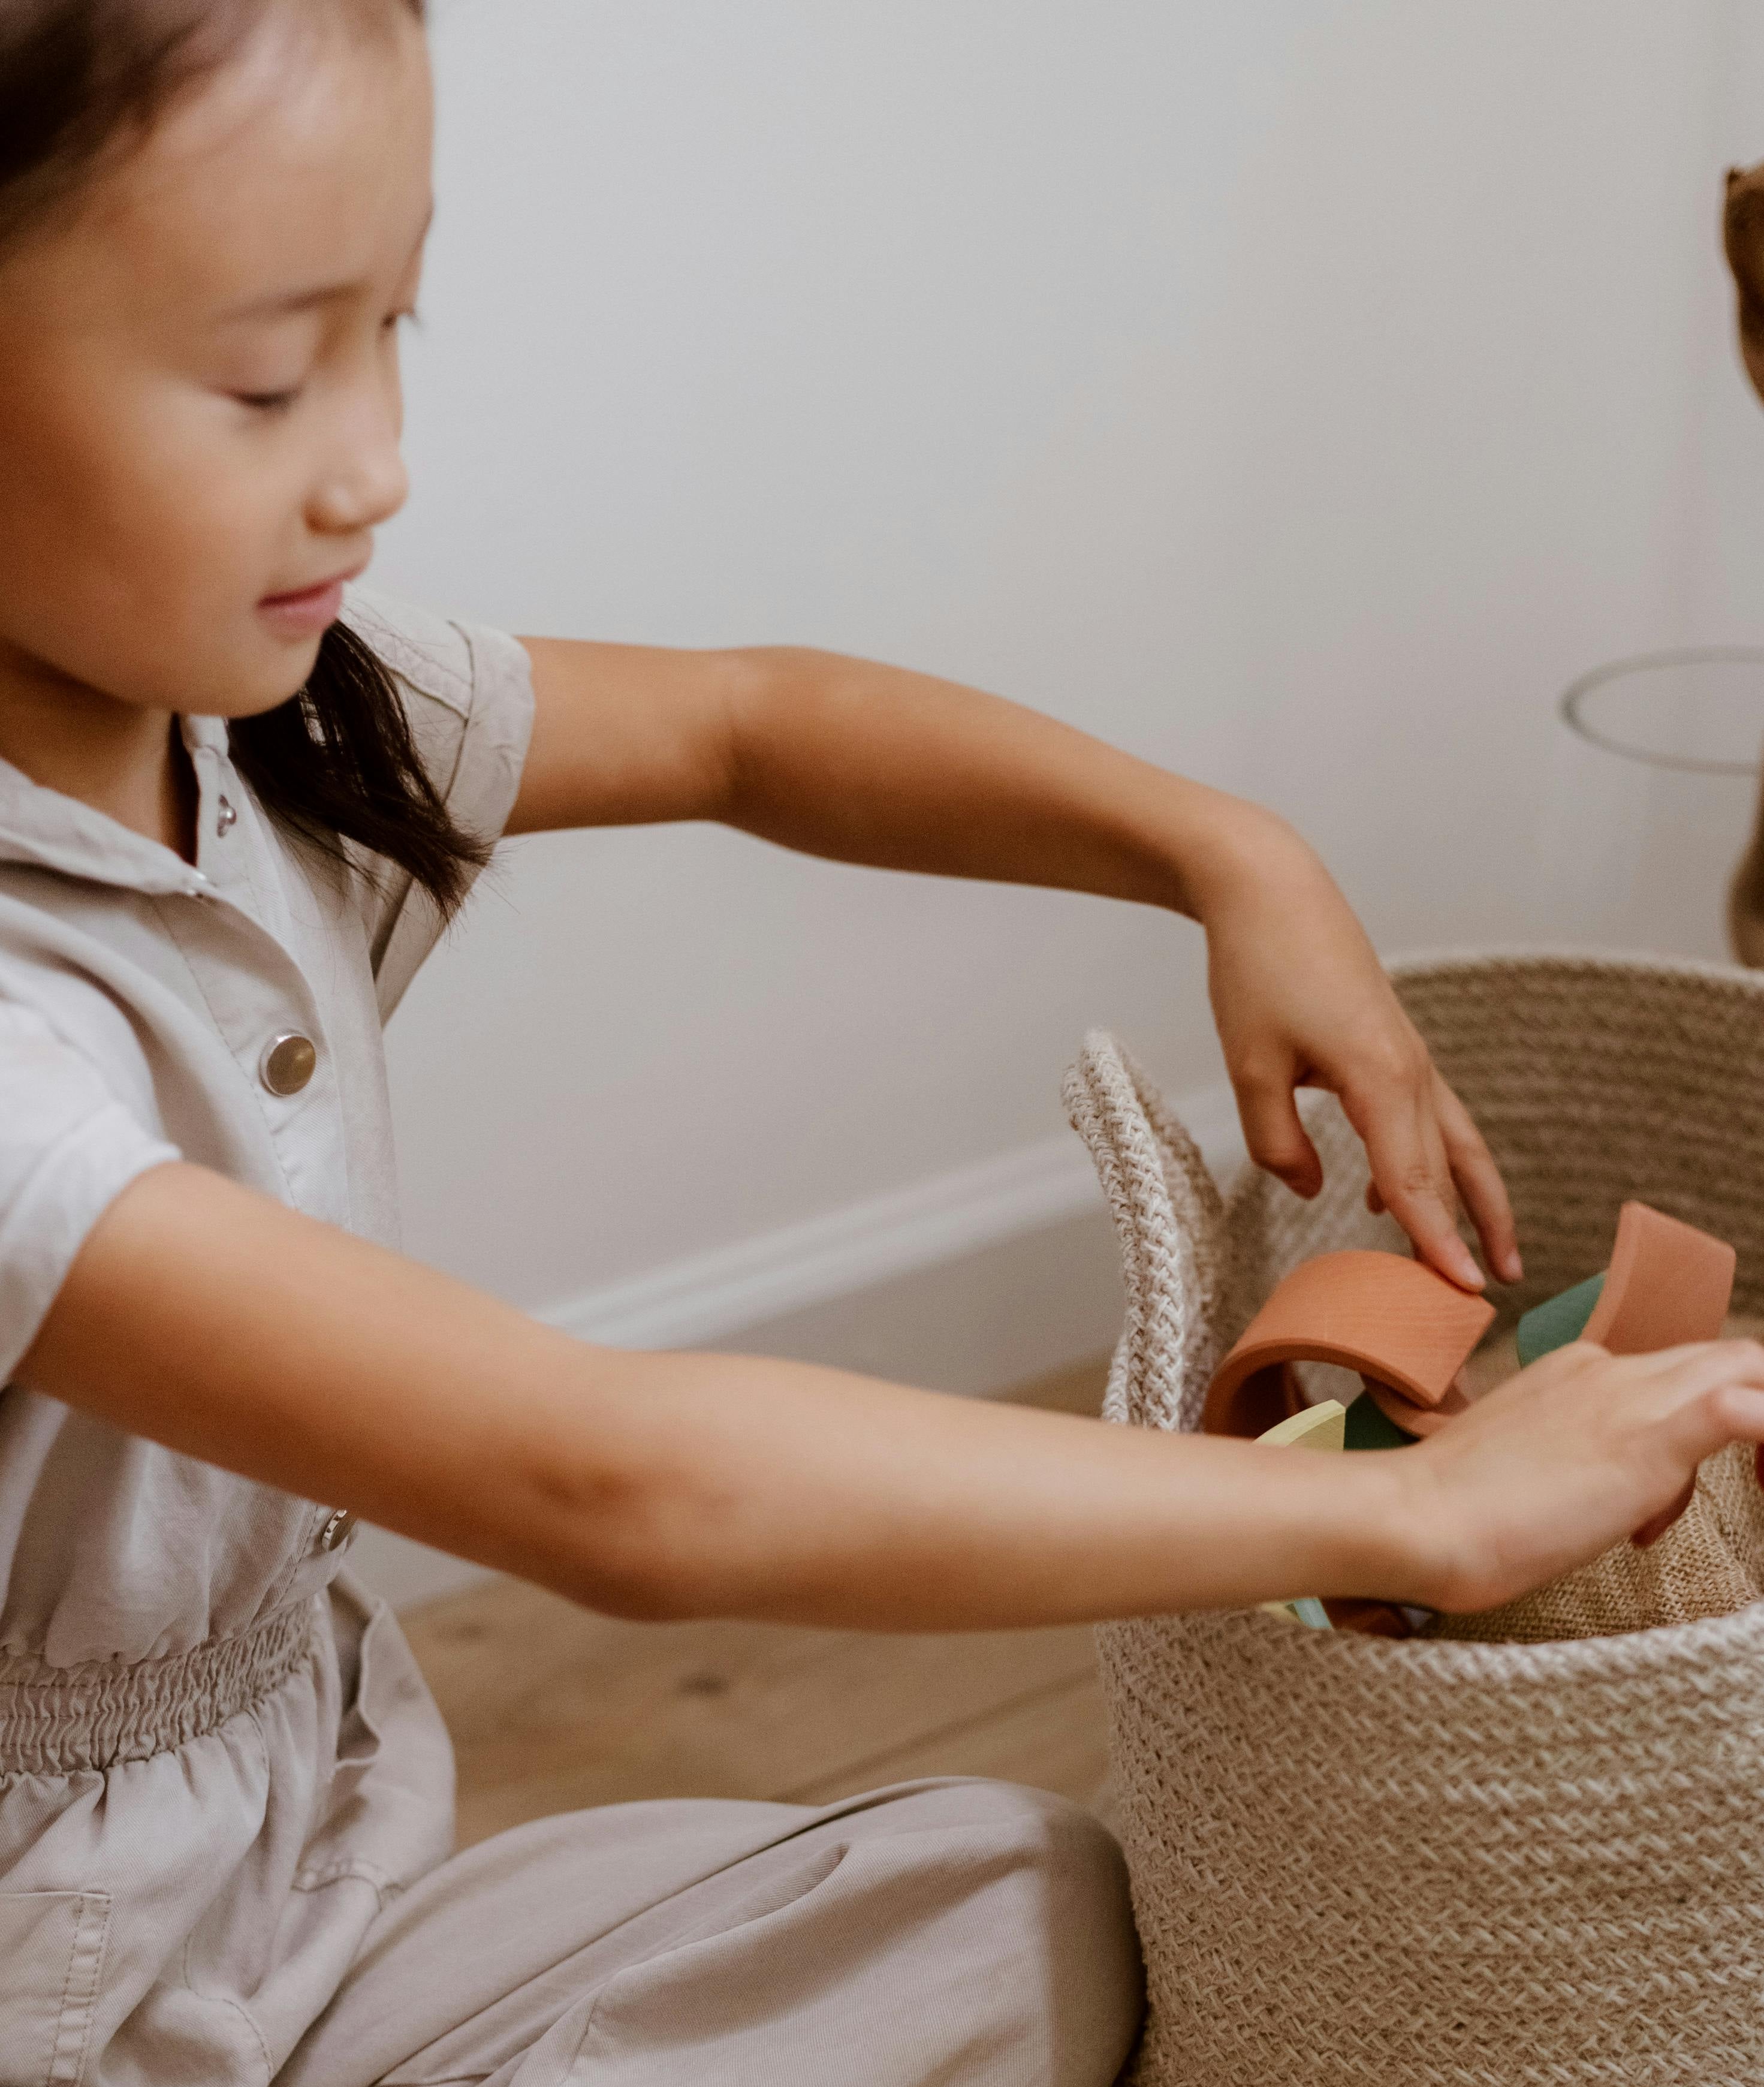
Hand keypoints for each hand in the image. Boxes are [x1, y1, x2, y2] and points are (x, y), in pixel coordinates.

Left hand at [1190, 804, 1519, 1288]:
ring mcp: (1410, 1056)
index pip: (1414, 1181)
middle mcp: (1412, 1070)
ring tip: (1488, 1259)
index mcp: (1381, 1078)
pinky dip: (1426, 1164)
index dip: (1437, 1243)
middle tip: (1483, 1306)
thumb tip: (1312, 1191)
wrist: (1271, 890)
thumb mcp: (1250, 1066)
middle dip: (1469, 1236)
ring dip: (1473, 1201)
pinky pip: (1426, 1119)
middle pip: (1448, 1170)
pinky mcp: (1395, 1046)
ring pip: (1456, 1143)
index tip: (1465, 1296)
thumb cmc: (1258, 970)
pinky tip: (1382, 1200)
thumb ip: (1278, 1141)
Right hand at [1389, 1339, 1763, 1611]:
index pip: (1673, 1375)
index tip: (1658, 1511)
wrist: (1418, 1516)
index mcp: (1577, 1371)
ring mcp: (1629, 1398)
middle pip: (1726, 1358)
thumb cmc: (1454, 1512)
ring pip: (1748, 1367)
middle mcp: (1609, 1369)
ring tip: (1758, 1489)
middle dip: (1753, 1415)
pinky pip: (1741, 1408)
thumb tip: (1589, 1494)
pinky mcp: (1648, 1439)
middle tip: (1751, 1488)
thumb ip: (1567, 1459)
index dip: (1693, 1428)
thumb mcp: (1525, 1466)